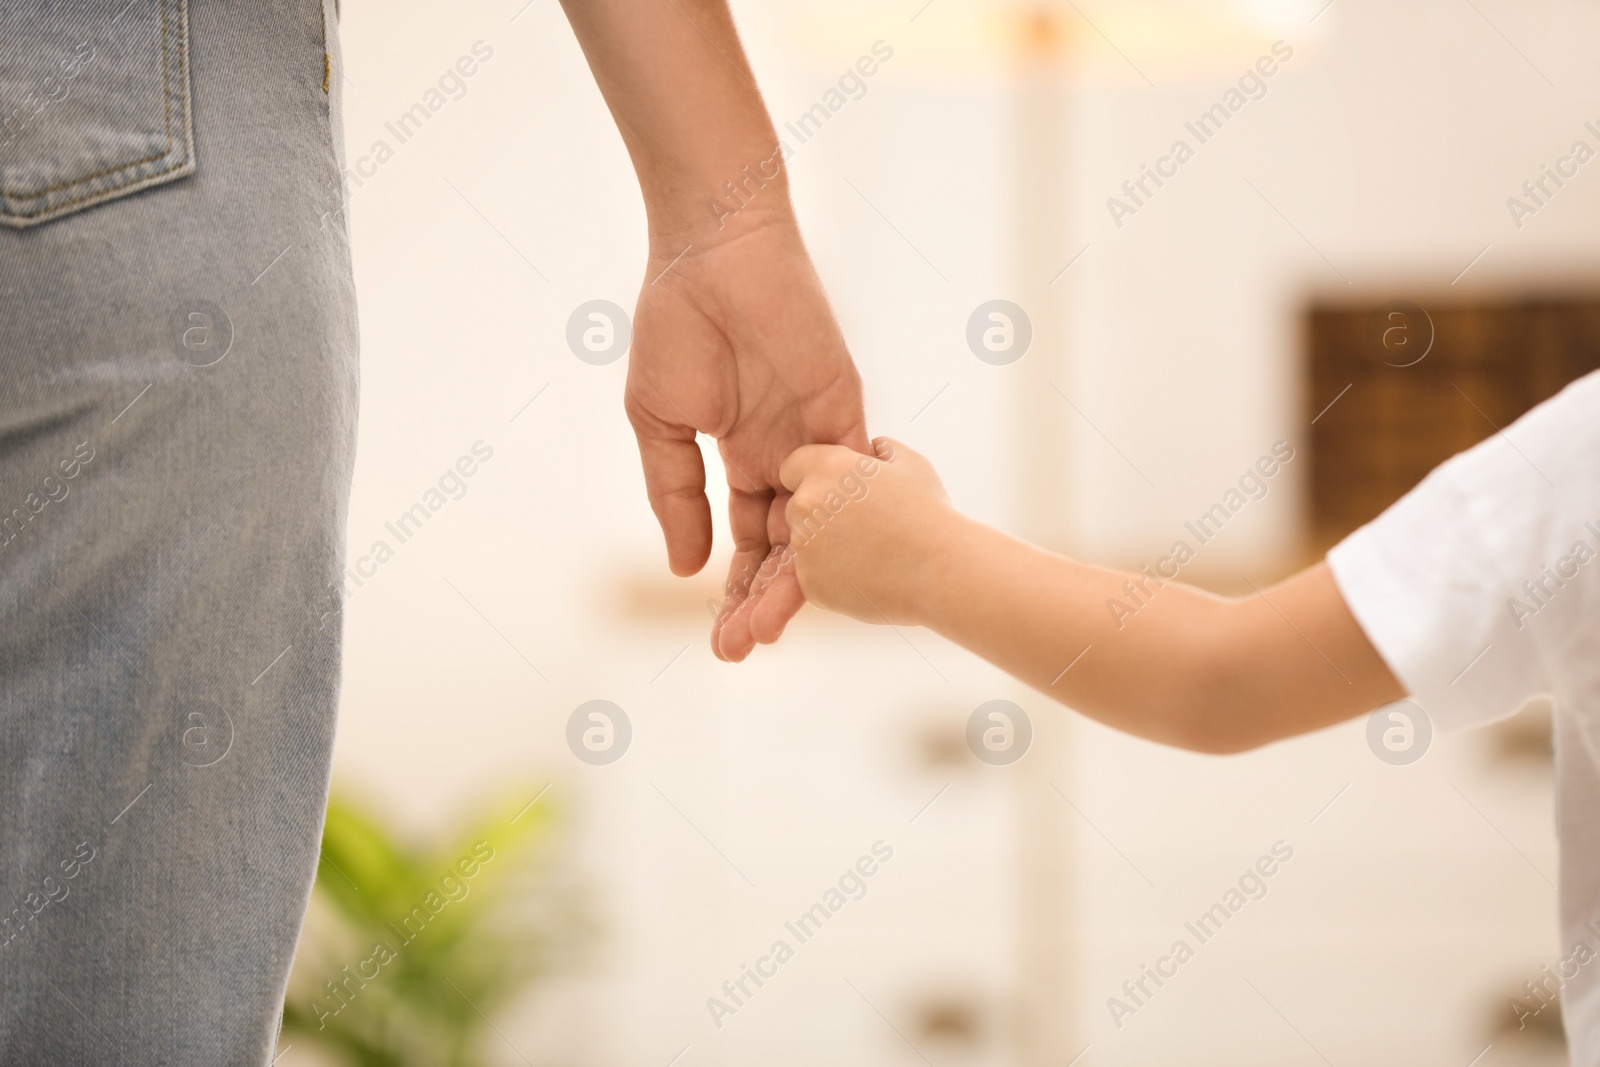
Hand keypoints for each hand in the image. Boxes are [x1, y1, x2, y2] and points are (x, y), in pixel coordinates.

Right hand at [626, 213, 869, 660]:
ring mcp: (818, 438)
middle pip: (787, 547)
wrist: (714, 255)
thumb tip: (687, 568)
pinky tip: (809, 573)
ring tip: (768, 628)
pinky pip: (846, 483)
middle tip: (742, 649)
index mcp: (743, 456)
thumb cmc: (677, 326)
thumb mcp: (660, 424)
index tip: (721, 639)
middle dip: (764, 600)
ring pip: (816, 528)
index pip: (748, 540)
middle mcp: (787, 456)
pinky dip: (829, 529)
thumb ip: (676, 494)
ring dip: (795, 580)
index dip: (735, 589)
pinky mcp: (843, 412)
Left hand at [779, 437, 957, 625]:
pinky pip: (812, 577)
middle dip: (820, 516)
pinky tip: (867, 574)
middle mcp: (806, 504)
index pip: (793, 467)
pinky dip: (832, 579)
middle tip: (861, 528)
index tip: (835, 494)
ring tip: (870, 553)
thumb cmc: (929, 517)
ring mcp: (804, 546)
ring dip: (826, 548)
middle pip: (796, 508)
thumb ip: (882, 450)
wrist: (940, 571)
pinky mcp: (810, 582)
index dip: (814, 479)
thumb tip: (874, 450)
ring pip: (803, 545)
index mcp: (826, 468)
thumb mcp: (911, 464)